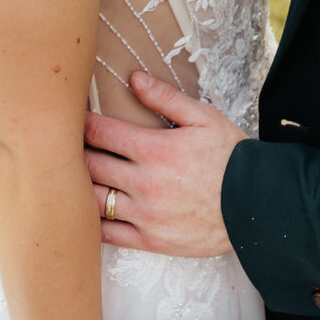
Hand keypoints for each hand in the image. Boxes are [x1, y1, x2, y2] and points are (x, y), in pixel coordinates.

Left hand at [83, 72, 246, 256]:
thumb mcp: (203, 117)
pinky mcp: (150, 241)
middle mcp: (144, 183)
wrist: (255, 203)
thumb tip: (134, 78)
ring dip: (77, 187)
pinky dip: (91, 223)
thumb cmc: (230, 156)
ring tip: (70, 177)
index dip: (82, 122)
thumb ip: (165, 98)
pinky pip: (108, 235)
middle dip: (73, 153)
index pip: (101, 132)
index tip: (72, 117)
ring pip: (93, 200)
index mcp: (154, 149)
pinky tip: (86, 211)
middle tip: (63, 145)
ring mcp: (145, 215)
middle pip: (89, 165)